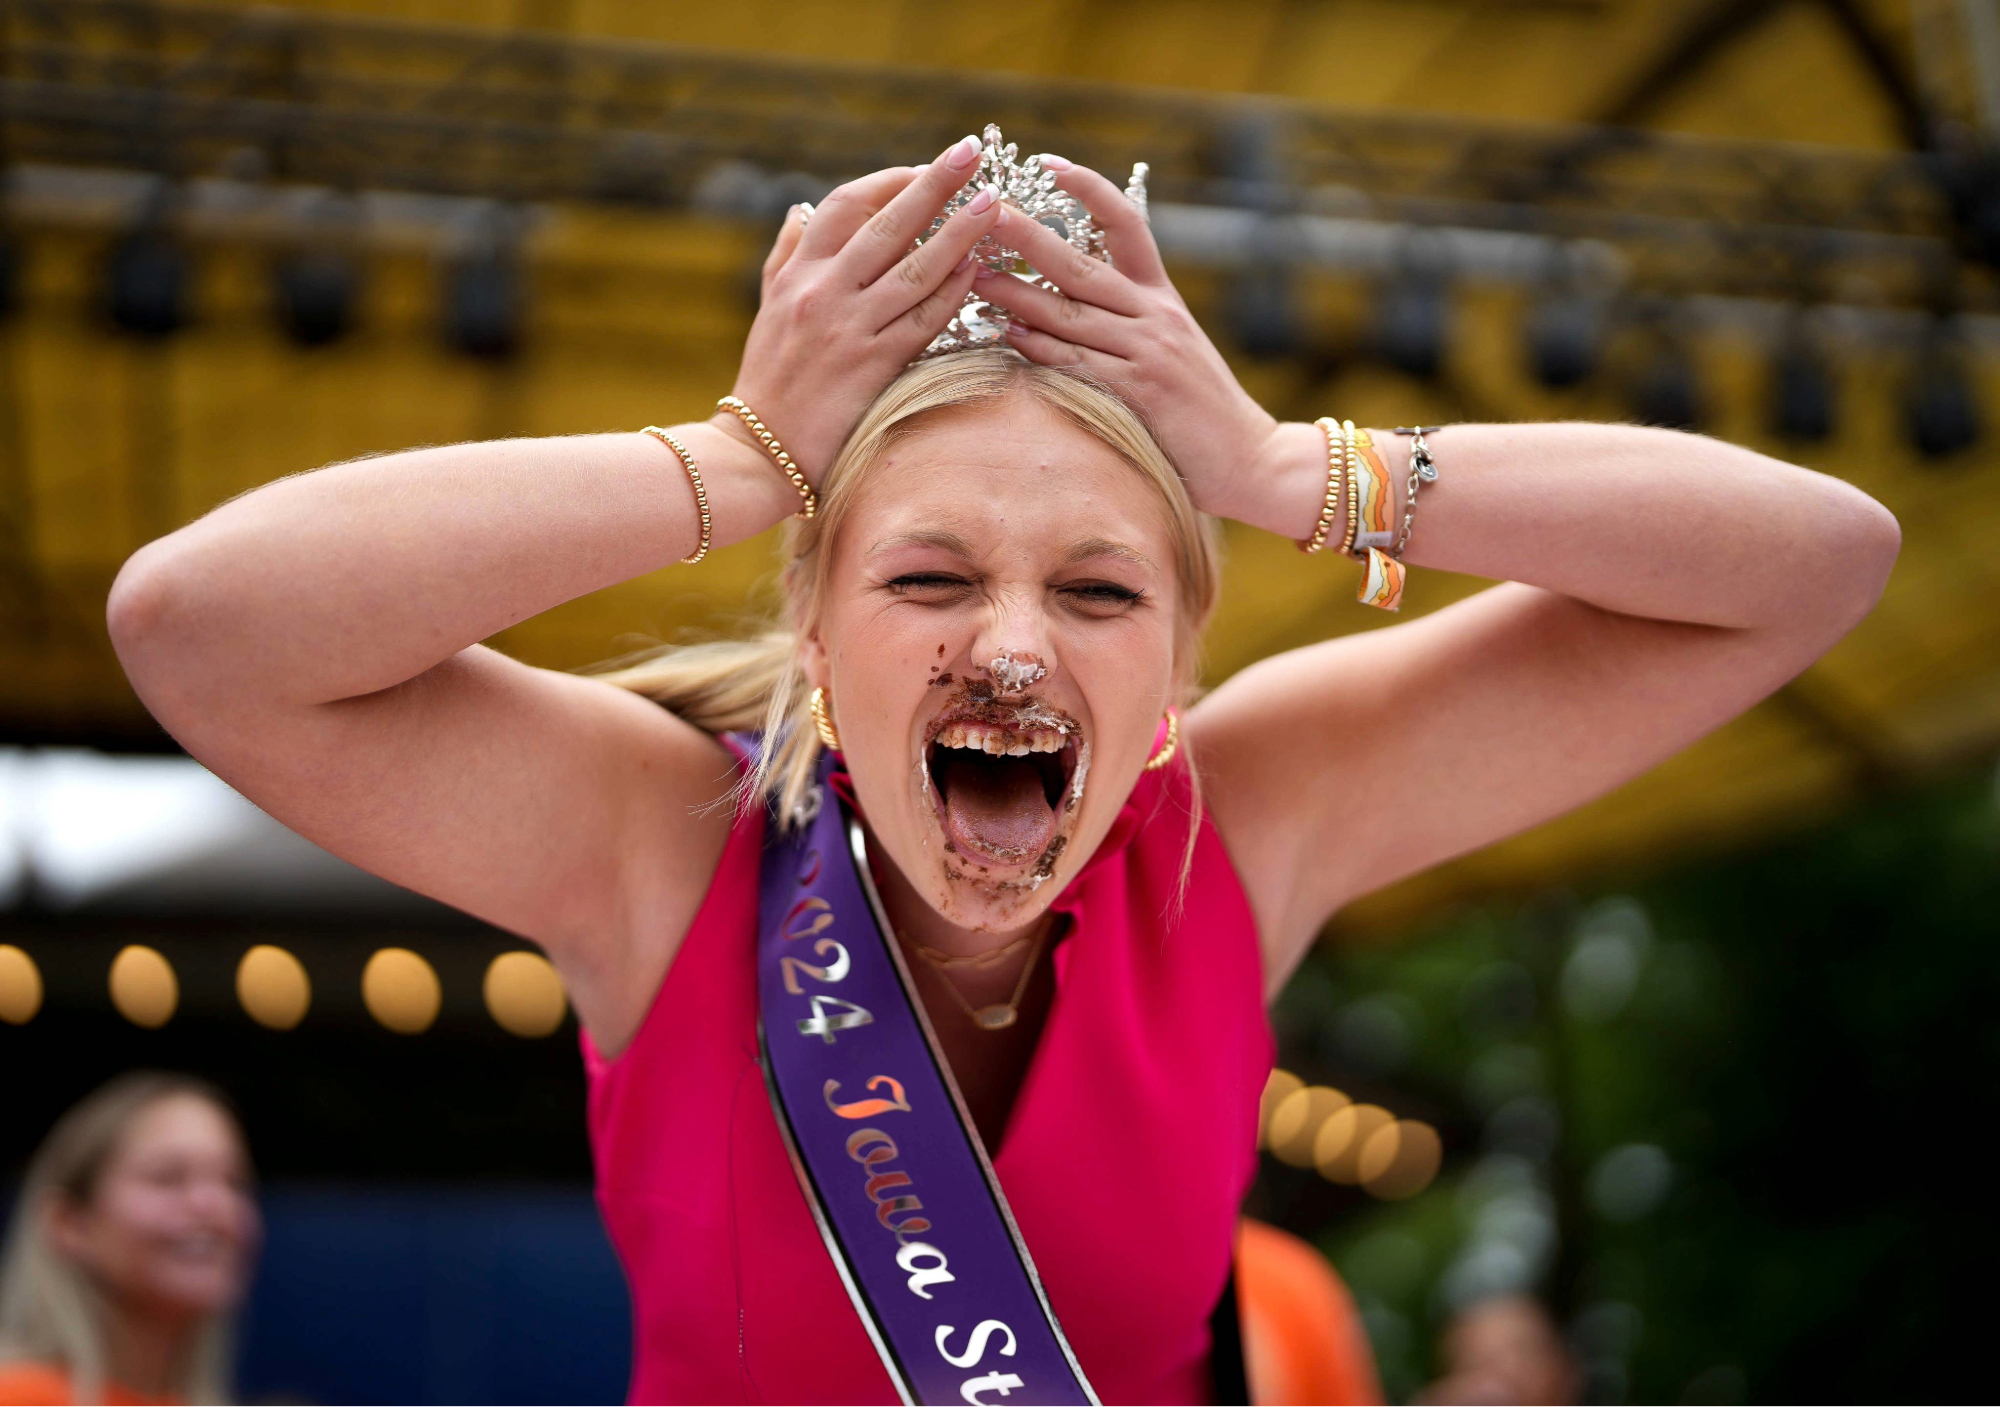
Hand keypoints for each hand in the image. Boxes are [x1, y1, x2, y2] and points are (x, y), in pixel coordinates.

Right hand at [723, 137, 1003, 484]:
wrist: (759, 448)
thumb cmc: (769, 378)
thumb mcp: (768, 307)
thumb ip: (785, 255)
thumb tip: (799, 212)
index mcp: (798, 273)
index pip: (845, 205)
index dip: (889, 180)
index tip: (925, 166)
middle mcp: (822, 292)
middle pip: (886, 224)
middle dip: (933, 184)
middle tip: (972, 152)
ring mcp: (848, 328)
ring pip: (914, 268)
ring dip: (958, 233)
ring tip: (993, 205)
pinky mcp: (872, 366)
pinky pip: (922, 321)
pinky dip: (952, 293)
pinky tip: (979, 270)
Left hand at [979, 163, 1301, 532]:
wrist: (1251, 459)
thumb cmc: (1201, 408)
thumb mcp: (1174, 347)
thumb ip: (1130, 318)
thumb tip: (1069, 297)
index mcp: (1162, 296)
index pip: (1125, 224)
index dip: (1087, 188)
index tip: (1047, 163)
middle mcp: (1155, 316)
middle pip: (1080, 265)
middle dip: (1027, 235)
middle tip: (983, 211)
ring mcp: (1147, 354)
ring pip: (1069, 315)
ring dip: (1016, 295)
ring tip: (972, 276)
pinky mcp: (1139, 394)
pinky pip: (1077, 365)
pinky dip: (1040, 349)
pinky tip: (1007, 335)